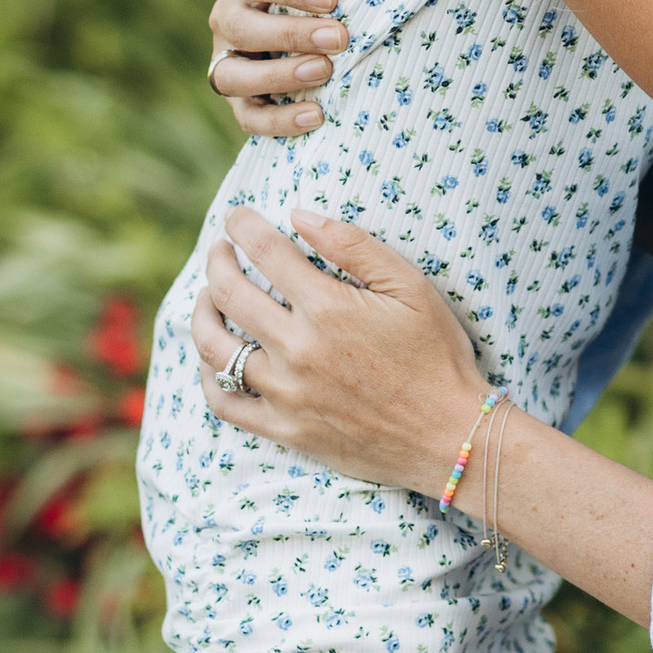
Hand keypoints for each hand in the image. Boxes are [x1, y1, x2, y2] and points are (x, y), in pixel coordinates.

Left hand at [194, 202, 487, 495]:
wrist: (450, 436)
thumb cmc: (438, 356)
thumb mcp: (411, 287)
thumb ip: (354, 245)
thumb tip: (299, 216)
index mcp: (328, 308)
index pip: (266, 251)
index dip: (243, 225)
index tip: (237, 217)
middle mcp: (298, 349)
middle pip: (228, 293)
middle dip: (217, 260)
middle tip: (220, 249)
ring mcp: (287, 393)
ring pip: (215, 348)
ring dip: (202, 313)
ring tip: (207, 298)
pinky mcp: (285, 430)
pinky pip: (225, 403)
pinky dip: (209, 377)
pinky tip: (213, 359)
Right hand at [207, 0, 345, 137]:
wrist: (299, 31)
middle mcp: (227, 23)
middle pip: (242, 29)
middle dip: (292, 34)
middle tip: (338, 39)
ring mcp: (226, 64)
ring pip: (233, 76)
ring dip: (280, 76)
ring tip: (324, 71)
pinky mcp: (240, 102)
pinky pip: (249, 118)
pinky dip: (280, 121)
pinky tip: (316, 116)